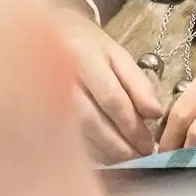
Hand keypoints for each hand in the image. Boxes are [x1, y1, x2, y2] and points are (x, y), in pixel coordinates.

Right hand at [50, 4, 162, 163]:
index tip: (148, 143)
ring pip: (77, 133)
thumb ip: (137, 82)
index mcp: (82, 57)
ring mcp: (45, 96)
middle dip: (119, 144)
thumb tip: (155, 113)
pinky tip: (104, 156)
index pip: (111, 97)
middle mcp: (59, 77)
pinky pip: (66, 138)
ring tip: (126, 159)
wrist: (46, 35)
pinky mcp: (39, 112)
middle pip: (92, 120)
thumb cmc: (86, 45)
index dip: (131, 124)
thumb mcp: (116, 54)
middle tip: (139, 156)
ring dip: (104, 151)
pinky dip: (88, 151)